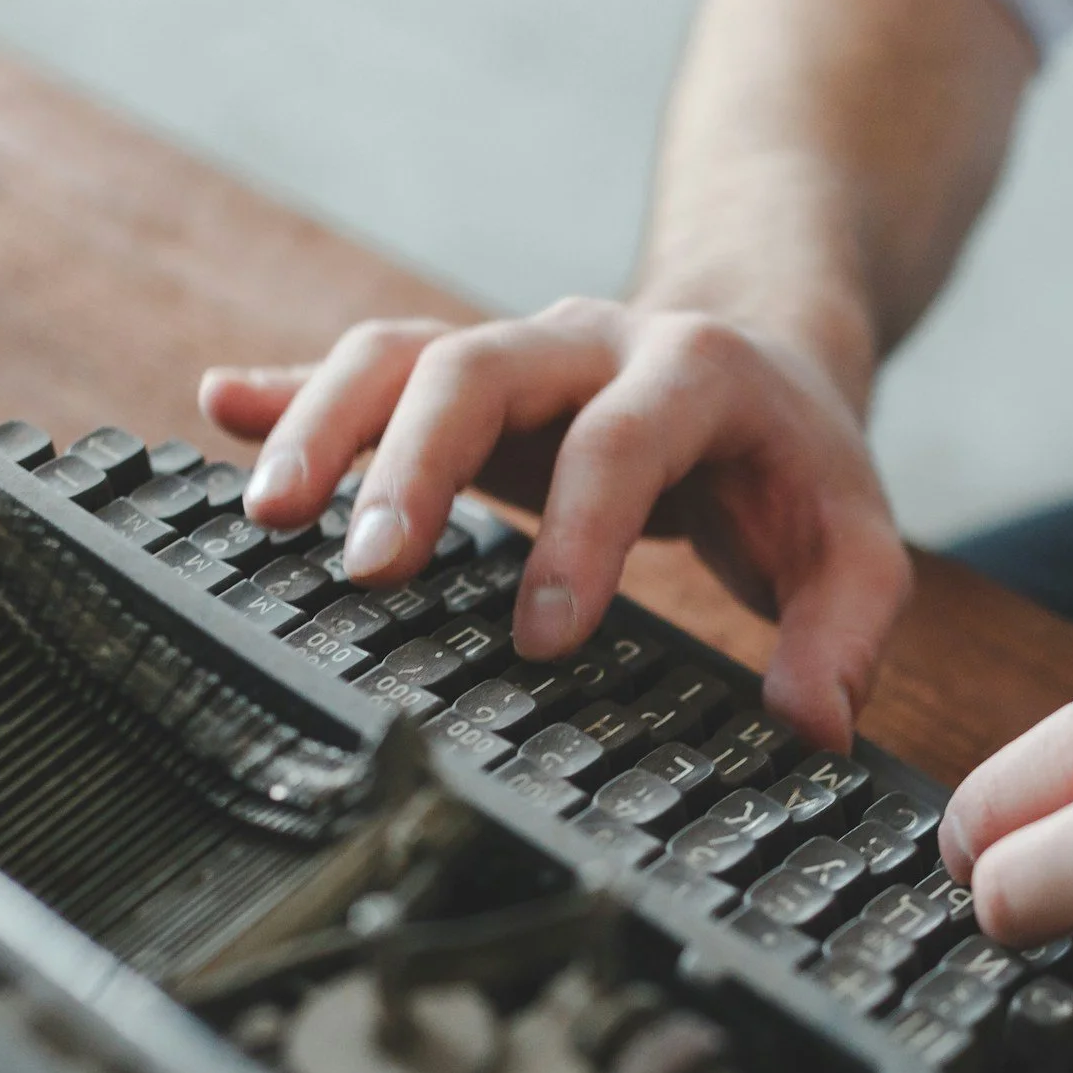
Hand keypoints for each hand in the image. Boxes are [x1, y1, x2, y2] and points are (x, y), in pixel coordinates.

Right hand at [199, 298, 910, 750]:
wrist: (765, 348)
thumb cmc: (797, 467)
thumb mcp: (856, 544)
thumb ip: (843, 635)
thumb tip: (811, 729)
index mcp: (697, 375)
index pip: (622, 444)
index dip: (580, 536)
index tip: (541, 642)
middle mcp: (590, 343)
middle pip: (479, 369)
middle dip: (414, 466)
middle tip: (366, 570)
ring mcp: (515, 349)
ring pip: (402, 355)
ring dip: (326, 425)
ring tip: (264, 516)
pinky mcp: (461, 373)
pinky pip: (364, 365)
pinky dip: (290, 388)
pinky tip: (216, 411)